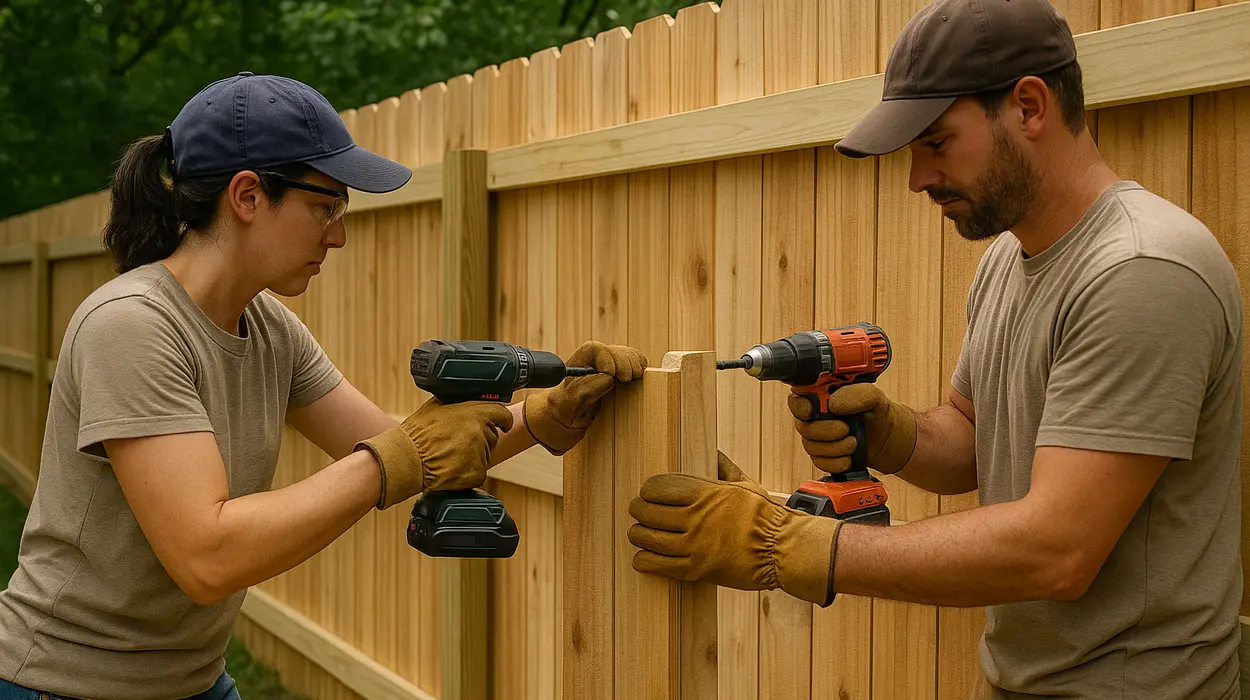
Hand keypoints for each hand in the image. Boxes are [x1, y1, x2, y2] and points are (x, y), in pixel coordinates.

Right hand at [354, 397, 513, 509]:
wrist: (405, 459)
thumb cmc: (417, 433)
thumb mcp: (437, 406)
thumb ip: (459, 402)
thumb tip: (470, 399)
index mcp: (474, 413)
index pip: (502, 414)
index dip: (503, 420)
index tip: (503, 424)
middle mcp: (480, 432)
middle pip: (491, 436)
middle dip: (480, 439)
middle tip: (458, 443)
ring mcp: (479, 454)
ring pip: (484, 454)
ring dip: (472, 455)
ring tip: (450, 455)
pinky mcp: (475, 473)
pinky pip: (478, 472)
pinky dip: (467, 473)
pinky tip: (451, 468)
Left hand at [523, 341, 646, 453]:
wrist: (567, 416)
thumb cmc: (564, 408)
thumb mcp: (570, 401)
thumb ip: (587, 387)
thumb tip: (607, 376)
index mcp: (578, 363)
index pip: (595, 349)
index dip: (608, 358)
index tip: (612, 374)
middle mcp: (593, 360)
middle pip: (614, 350)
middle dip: (624, 363)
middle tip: (626, 378)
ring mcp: (607, 364)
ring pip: (626, 353)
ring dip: (634, 364)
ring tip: (632, 377)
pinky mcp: (618, 370)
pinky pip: (633, 360)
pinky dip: (639, 365)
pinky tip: (637, 376)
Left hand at [627, 450, 840, 606]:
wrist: (783, 549)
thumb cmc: (766, 515)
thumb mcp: (746, 484)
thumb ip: (725, 469)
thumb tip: (714, 454)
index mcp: (706, 493)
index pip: (659, 487)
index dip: (648, 490)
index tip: (648, 493)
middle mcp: (696, 519)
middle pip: (648, 512)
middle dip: (639, 511)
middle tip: (639, 512)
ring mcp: (695, 545)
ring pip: (648, 539)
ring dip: (638, 535)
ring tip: (639, 534)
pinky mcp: (696, 570)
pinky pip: (658, 566)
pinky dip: (644, 561)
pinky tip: (643, 557)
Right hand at [787, 383, 916, 475]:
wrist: (888, 439)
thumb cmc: (877, 413)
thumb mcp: (873, 396)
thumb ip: (856, 394)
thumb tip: (834, 404)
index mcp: (822, 397)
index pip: (797, 399)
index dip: (800, 407)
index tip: (812, 412)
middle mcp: (816, 417)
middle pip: (803, 426)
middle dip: (825, 431)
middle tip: (846, 429)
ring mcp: (818, 438)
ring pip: (811, 446)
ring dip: (834, 448)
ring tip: (853, 442)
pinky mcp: (824, 456)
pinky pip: (819, 462)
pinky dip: (835, 462)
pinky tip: (848, 457)